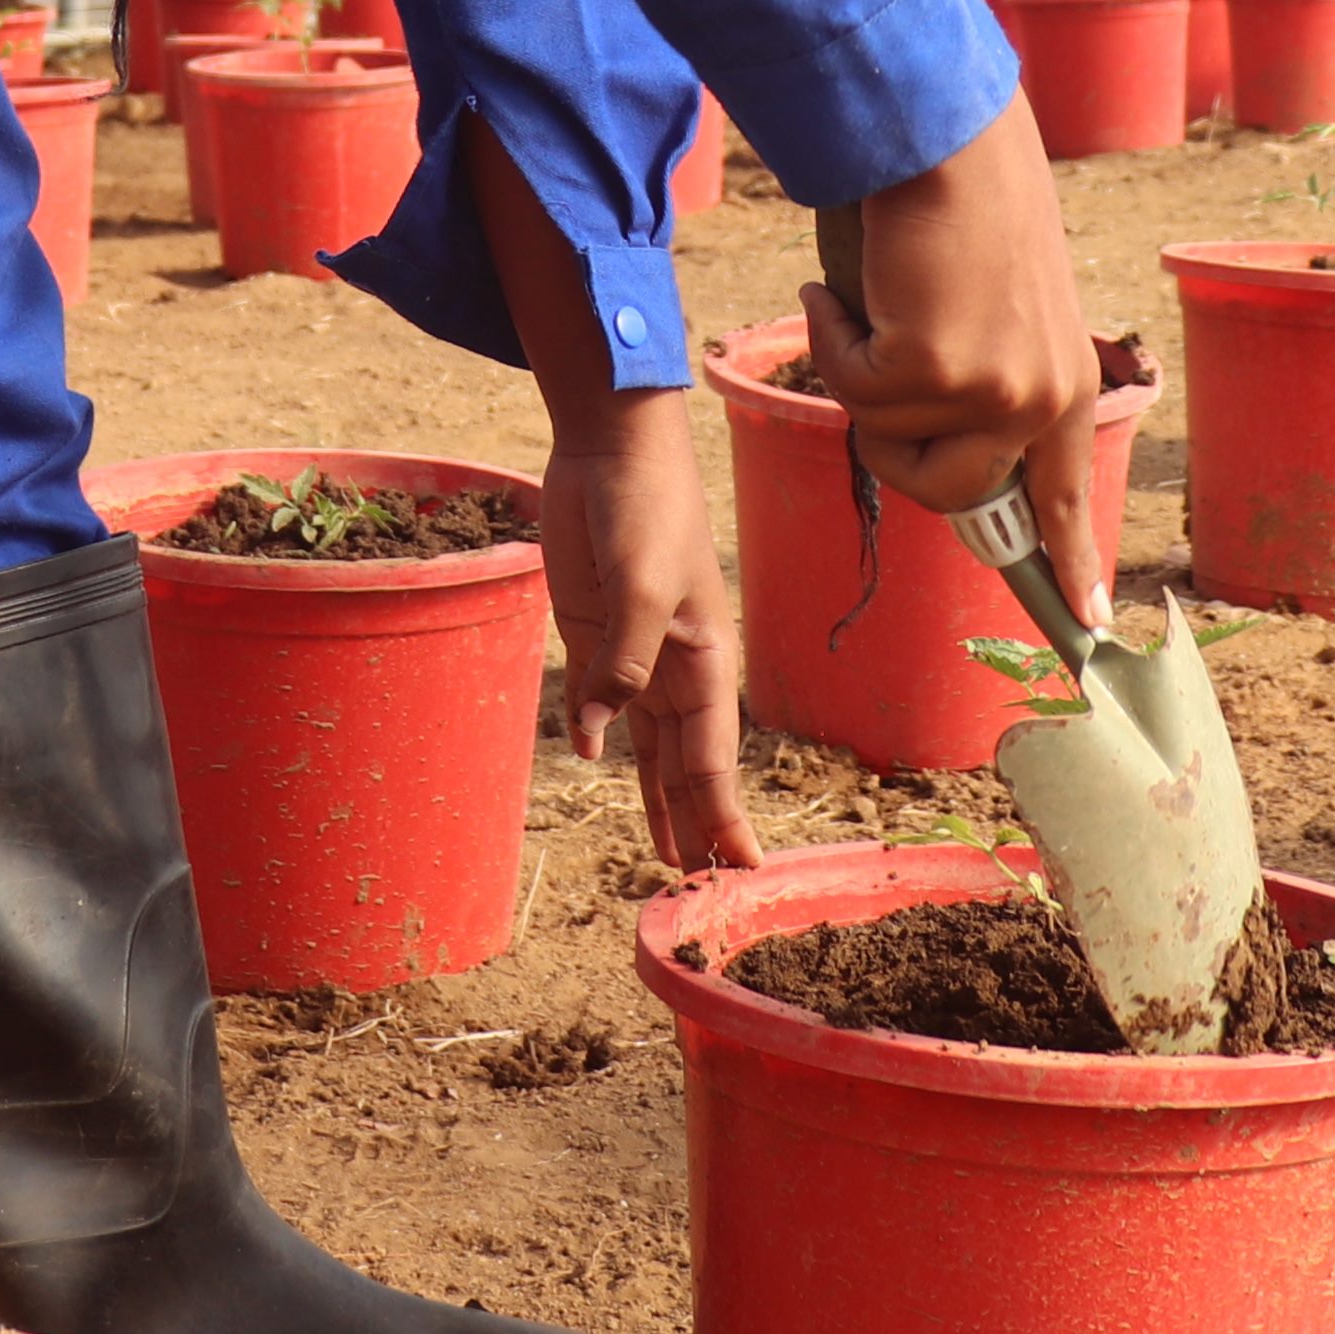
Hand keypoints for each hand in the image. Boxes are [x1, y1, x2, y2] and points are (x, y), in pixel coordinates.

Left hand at [541, 408, 759, 870]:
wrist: (610, 446)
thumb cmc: (644, 507)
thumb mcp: (640, 584)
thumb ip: (624, 662)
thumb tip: (602, 735)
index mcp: (704, 660)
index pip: (714, 758)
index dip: (725, 816)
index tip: (742, 871)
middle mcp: (675, 666)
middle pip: (687, 764)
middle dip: (696, 823)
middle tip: (699, 888)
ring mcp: (633, 650)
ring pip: (649, 743)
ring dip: (657, 796)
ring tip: (664, 851)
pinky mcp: (592, 630)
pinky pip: (599, 698)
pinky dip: (599, 733)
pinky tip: (598, 761)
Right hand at [793, 92, 1108, 621]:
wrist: (944, 139)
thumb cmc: (962, 211)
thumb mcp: (996, 310)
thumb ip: (985, 381)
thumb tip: (942, 454)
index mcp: (1065, 386)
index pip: (1066, 494)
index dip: (1069, 559)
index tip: (1087, 620)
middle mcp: (1043, 399)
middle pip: (949, 496)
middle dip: (893, 445)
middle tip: (877, 368)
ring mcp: (995, 390)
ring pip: (888, 444)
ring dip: (859, 378)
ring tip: (878, 303)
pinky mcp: (936, 370)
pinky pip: (851, 393)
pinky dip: (832, 337)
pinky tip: (846, 289)